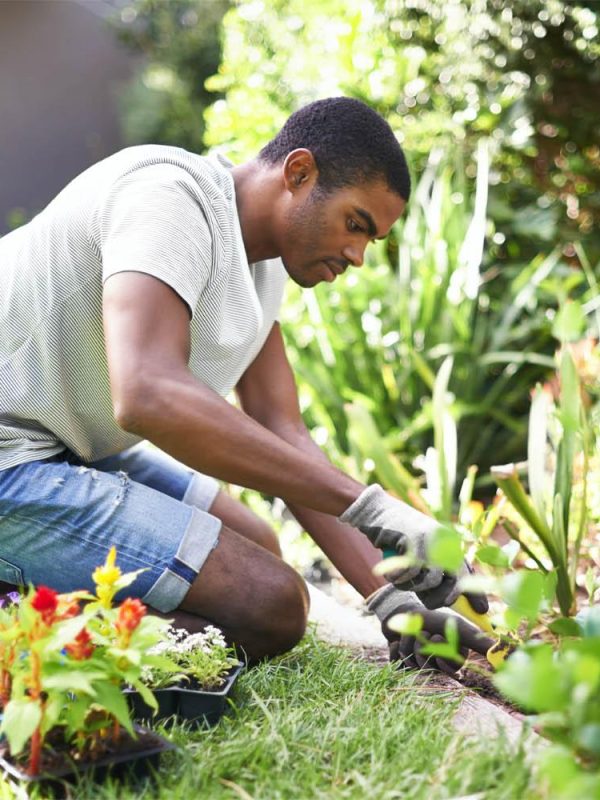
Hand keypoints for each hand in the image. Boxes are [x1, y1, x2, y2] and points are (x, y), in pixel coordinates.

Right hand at [341, 484, 486, 610]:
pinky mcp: (414, 540)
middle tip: (428, 602)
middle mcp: (444, 540)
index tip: (482, 611)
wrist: (377, 511)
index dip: (476, 594)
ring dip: (414, 587)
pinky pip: (411, 573)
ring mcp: (430, 540)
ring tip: (400, 581)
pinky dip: (399, 579)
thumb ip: (435, 570)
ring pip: (432, 580)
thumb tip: (450, 598)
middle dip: (443, 598)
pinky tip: (391, 574)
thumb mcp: (421, 552)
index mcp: (449, 543)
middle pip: (456, 580)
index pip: (468, 572)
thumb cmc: (397, 537)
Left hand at [367, 585, 493, 675]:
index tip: (439, 637)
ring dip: (408, 644)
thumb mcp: (459, 629)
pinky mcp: (399, 664)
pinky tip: (397, 639)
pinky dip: (395, 647)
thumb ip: (481, 642)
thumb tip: (514, 653)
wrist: (406, 610)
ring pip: (412, 665)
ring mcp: (417, 666)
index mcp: (452, 660)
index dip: (443, 654)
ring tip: (410, 633)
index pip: (451, 669)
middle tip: (424, 633)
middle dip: (424, 646)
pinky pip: (396, 663)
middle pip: (430, 667)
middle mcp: (436, 666)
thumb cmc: (435, 619)